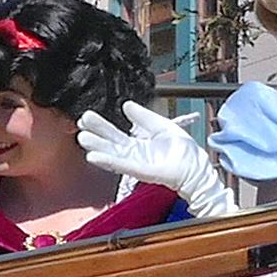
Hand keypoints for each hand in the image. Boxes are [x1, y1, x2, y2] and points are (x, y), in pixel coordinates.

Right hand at [76, 102, 231, 209]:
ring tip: (82, 137)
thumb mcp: (161, 125)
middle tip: (80, 122)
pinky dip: (108, 161)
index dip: (101, 126)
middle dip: (95, 133)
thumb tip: (126, 105)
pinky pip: (121, 165)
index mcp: (138, 143)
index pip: (114, 134)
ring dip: (97, 147)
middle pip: (109, 143)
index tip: (86, 116)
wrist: (196, 167)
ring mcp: (136, 163)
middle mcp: (133, 154)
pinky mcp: (141, 171)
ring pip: (112, 154)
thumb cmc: (183, 151)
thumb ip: (144, 116)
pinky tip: (94, 156)